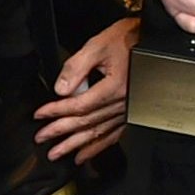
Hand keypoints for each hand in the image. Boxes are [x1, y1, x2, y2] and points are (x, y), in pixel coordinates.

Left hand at [35, 18, 140, 163]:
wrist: (153, 42)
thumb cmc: (129, 40)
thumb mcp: (98, 45)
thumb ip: (77, 67)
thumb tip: (61, 88)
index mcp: (115, 87)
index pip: (79, 105)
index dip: (57, 110)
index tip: (41, 114)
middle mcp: (123, 103)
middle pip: (86, 122)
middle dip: (60, 132)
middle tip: (41, 138)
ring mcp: (128, 110)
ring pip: (98, 132)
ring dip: (75, 145)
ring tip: (58, 152)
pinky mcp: (131, 112)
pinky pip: (113, 135)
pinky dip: (98, 146)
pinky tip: (84, 155)